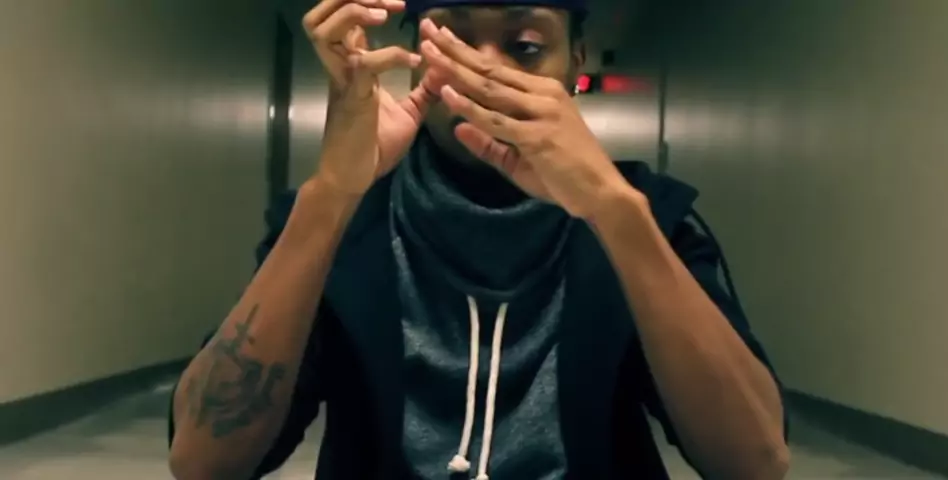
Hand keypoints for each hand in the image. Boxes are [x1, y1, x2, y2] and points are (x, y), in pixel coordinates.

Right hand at [303, 0, 444, 195]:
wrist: (354, 179)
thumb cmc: (374, 147)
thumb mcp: (408, 113)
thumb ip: (423, 90)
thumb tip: (442, 68)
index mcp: (350, 66)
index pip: (346, 20)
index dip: (365, 4)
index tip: (404, 7)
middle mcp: (339, 67)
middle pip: (322, 16)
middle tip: (391, 3)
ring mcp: (342, 81)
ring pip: (323, 31)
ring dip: (354, 14)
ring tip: (385, 14)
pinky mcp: (352, 99)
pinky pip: (363, 65)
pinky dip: (389, 56)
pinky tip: (413, 61)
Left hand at [417, 19, 637, 218]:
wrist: (601, 193)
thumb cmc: (565, 176)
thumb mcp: (519, 158)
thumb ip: (489, 143)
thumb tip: (457, 128)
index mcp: (543, 93)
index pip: (497, 69)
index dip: (466, 54)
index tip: (440, 39)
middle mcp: (543, 95)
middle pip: (490, 70)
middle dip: (455, 51)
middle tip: (428, 31)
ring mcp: (542, 113)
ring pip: (490, 89)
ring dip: (456, 70)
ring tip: (429, 53)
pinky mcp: (538, 136)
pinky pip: (496, 120)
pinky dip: (470, 108)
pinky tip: (448, 95)